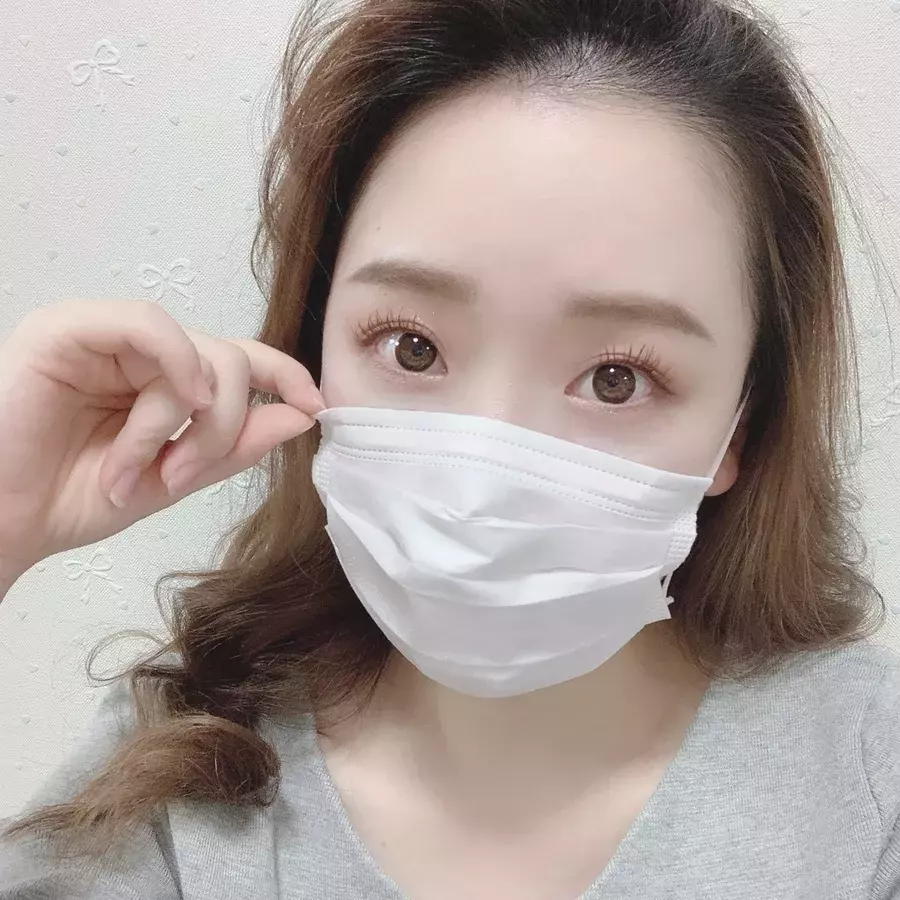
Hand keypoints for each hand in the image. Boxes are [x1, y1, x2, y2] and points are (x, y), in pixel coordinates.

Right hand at [0, 299, 322, 578]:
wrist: (2, 522)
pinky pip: (148, 326)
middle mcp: (138, 353)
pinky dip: (174, 371)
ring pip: (197, 350)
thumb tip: (300, 415)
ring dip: (186, 419)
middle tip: (182, 474)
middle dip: (225, 424)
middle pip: (228, 359)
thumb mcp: (174, 475)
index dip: (283, 375)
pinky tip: (171, 409)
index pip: (236, 360)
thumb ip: (234, 444)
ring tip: (145, 469)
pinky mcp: (68, 330)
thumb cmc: (72, 499)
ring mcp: (103, 336)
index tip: (315, 406)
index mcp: (161, 380)